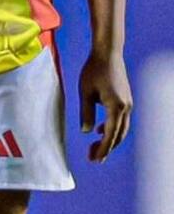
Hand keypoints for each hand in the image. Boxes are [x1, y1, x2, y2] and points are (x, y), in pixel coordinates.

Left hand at [79, 46, 131, 161]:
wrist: (108, 53)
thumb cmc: (93, 70)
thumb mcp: (85, 91)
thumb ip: (86, 112)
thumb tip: (87, 132)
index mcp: (116, 107)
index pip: (110, 134)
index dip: (102, 149)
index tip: (94, 160)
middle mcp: (126, 108)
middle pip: (118, 135)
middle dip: (106, 148)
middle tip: (93, 158)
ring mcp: (128, 104)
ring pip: (121, 129)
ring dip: (110, 139)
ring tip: (96, 148)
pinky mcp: (126, 100)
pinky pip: (121, 120)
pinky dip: (113, 128)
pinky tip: (101, 130)